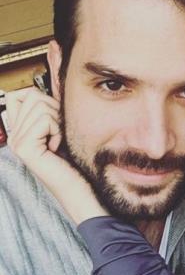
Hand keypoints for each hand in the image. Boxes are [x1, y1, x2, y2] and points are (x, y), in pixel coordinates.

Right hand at [6, 88, 108, 223]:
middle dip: (53, 109)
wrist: (81, 187)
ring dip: (57, 121)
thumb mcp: (62, 128)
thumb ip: (50, 109)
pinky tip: (57, 147)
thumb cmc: (77, 159)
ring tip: (58, 141)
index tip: (54, 121)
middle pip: (31, 95)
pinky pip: (44, 119)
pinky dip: (57, 129)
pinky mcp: (24, 148)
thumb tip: (48, 87)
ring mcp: (17, 142)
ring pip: (39, 105)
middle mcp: (14, 135)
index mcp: (21, 129)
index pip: (19, 94)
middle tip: (58, 133)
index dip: (41, 98)